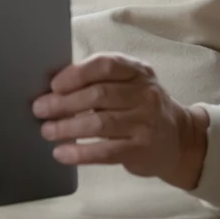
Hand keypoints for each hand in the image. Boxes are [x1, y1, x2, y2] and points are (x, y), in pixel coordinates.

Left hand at [33, 53, 209, 189]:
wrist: (178, 139)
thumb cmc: (141, 107)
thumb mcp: (130, 84)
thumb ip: (101, 80)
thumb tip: (55, 87)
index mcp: (138, 71)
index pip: (105, 65)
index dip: (76, 74)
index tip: (54, 84)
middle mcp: (145, 94)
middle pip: (98, 95)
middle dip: (64, 102)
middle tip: (40, 109)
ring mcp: (145, 122)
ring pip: (100, 123)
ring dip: (67, 128)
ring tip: (47, 131)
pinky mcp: (142, 149)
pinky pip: (106, 151)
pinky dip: (80, 153)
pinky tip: (62, 153)